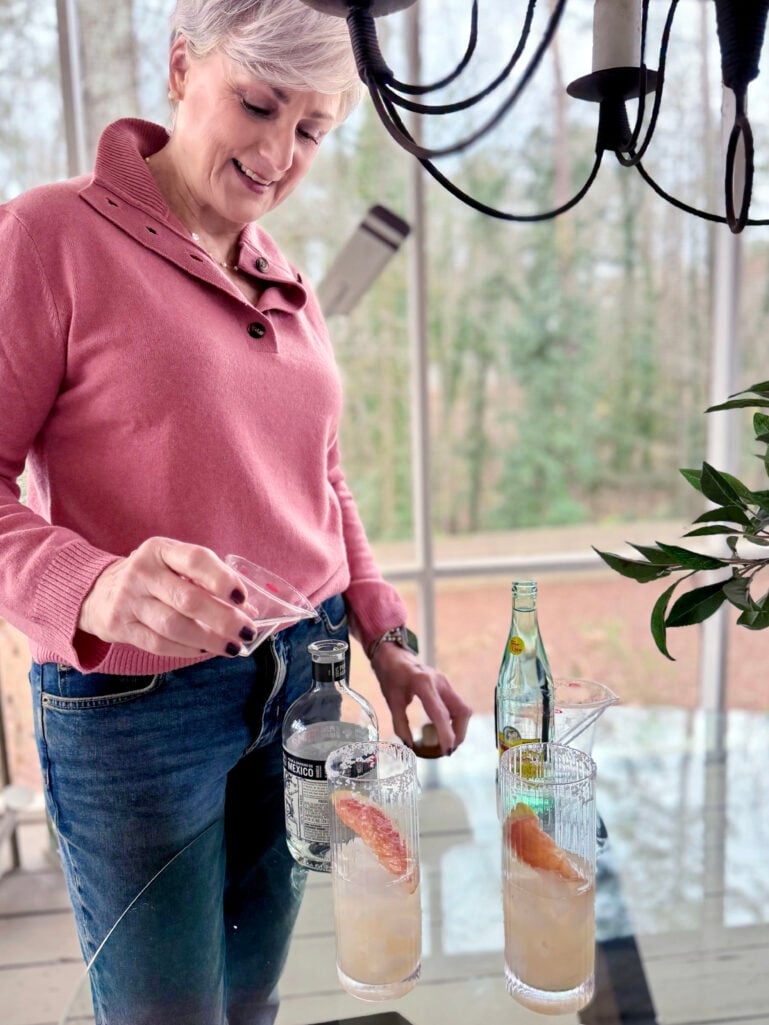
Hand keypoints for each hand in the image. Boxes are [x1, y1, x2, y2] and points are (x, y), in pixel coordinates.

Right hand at [78, 537, 258, 658]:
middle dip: (224, 619)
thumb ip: (208, 581)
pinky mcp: (120, 626)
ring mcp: (128, 599)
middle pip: (188, 599)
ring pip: (174, 626)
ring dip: (209, 639)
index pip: (196, 560)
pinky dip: (187, 650)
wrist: (98, 591)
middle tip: (247, 631)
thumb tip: (250, 609)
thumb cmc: (153, 578)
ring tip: (233, 647)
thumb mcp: (173, 565)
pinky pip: (159, 643)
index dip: (223, 579)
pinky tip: (205, 651)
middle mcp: (141, 571)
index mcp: (160, 549)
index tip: (244, 598)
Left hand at [370, 642, 471, 755]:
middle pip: (461, 711)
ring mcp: (445, 682)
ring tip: (447, 741)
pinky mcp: (446, 685)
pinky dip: (454, 720)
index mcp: (423, 684)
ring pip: (463, 709)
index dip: (446, 734)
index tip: (446, 750)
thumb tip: (410, 745)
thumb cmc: (390, 675)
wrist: (392, 654)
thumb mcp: (391, 700)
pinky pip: (457, 705)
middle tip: (447, 749)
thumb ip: (400, 724)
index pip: (440, 713)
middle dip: (458, 733)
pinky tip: (443, 728)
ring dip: (459, 728)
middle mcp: (439, 682)